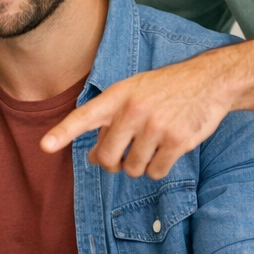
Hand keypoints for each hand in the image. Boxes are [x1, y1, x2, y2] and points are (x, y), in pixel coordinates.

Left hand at [41, 48, 232, 178]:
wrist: (209, 81)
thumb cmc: (165, 89)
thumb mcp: (134, 92)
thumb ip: (111, 120)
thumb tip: (91, 156)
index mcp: (118, 96)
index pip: (84, 117)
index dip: (63, 133)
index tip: (44, 146)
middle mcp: (134, 111)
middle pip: (107, 158)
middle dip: (114, 163)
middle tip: (125, 153)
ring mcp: (156, 127)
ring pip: (133, 169)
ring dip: (140, 165)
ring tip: (153, 143)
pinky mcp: (177, 141)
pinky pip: (156, 172)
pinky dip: (159, 168)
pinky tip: (168, 148)